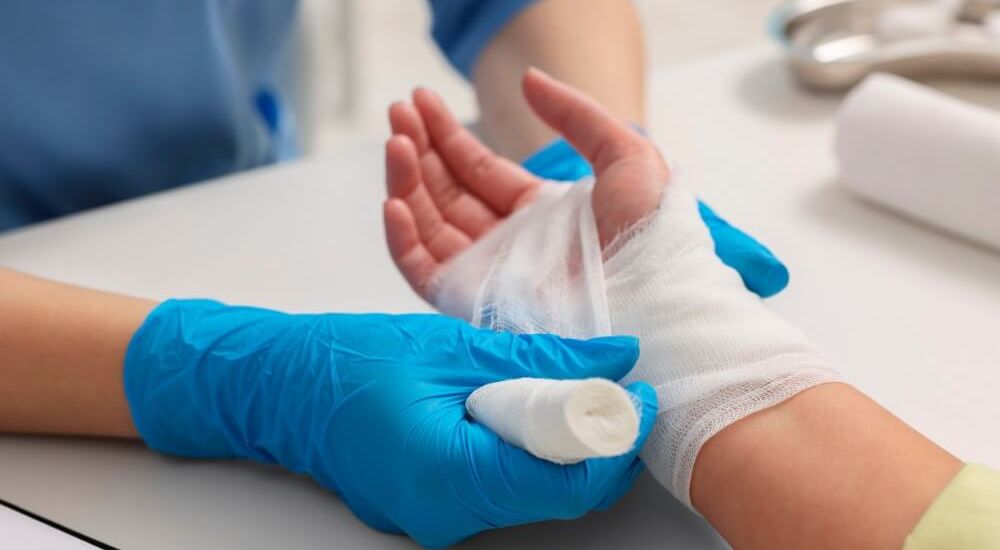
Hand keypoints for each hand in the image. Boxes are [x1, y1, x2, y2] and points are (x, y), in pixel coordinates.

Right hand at [124, 300, 658, 546]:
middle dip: (596, 437)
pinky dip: (524, 445)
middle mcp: (448, 513)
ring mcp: (439, 516)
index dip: (619, 436)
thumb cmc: (344, 363)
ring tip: (564, 384)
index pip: (570, 480)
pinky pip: (501, 482)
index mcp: (451, 475)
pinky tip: (520, 403)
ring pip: (533, 487)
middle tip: (611, 384)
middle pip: (558, 489)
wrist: (279, 385)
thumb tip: (614, 357)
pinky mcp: (435, 504)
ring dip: (561, 438)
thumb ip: (542, 356)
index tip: (641, 394)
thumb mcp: (453, 347)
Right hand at [385, 68, 667, 298]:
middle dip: (419, 147)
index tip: (420, 99)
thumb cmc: (651, 232)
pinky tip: (393, 199)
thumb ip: (576, 114)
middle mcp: (507, 242)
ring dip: (405, 181)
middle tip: (398, 110)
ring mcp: (487, 273)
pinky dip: (401, 238)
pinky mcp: (472, 302)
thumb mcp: (625, 154)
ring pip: (428, 224)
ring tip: (396, 140)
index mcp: (538, 212)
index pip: (477, 169)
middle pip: (446, 190)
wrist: (652, 295)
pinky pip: (422, 270)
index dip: (446, 134)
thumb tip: (529, 79)